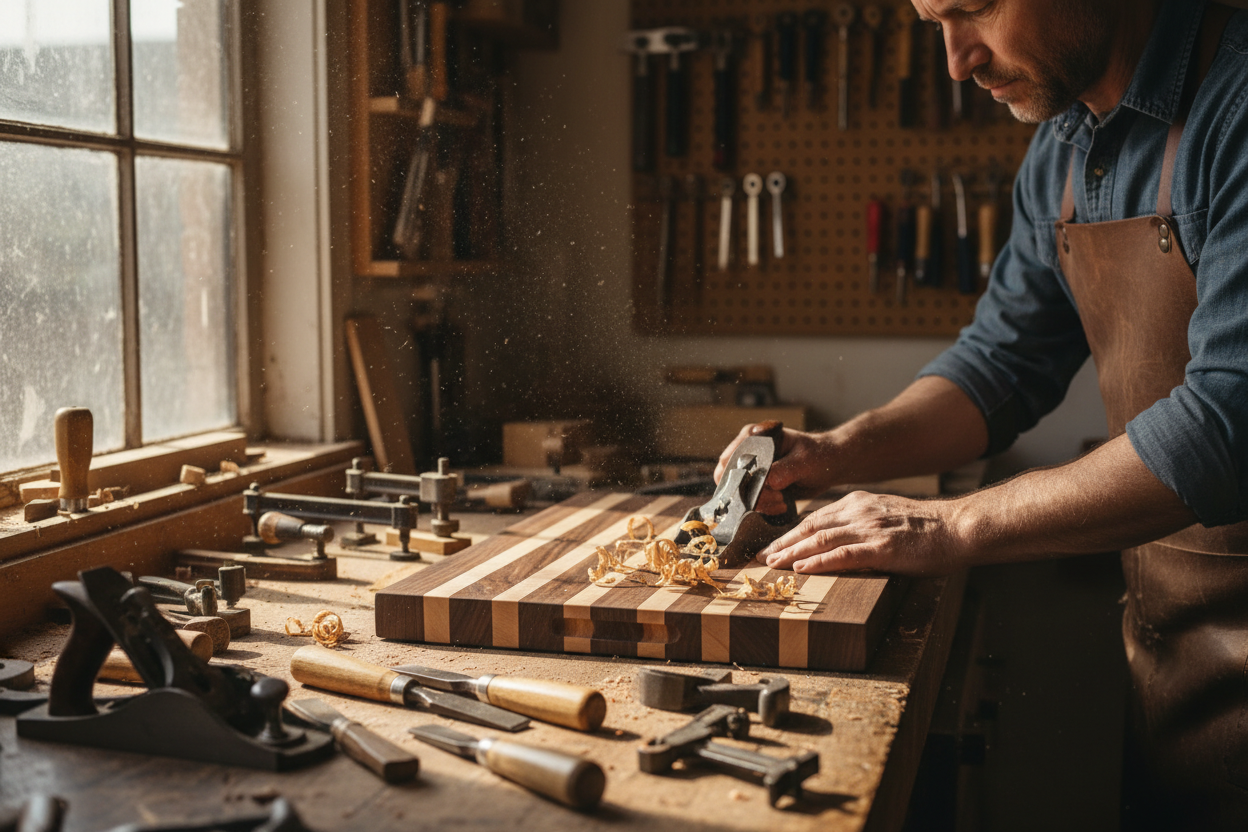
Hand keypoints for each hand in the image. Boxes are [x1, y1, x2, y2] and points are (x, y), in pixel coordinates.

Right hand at [714, 423, 835, 514]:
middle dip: (750, 493)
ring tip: (782, 500)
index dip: (737, 476)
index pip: (730, 458)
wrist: (829, 466)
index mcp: (754, 437)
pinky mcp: (758, 485)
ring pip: (738, 493)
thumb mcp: (804, 460)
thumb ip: (786, 469)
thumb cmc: (818, 455)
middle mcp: (747, 452)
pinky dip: (764, 507)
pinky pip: (750, 502)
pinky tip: (782, 504)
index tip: (760, 488)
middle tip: (776, 496)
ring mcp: (752, 470)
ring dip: (759, 502)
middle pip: (729, 478)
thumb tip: (768, 482)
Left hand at [757, 491, 968, 576]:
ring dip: (791, 553)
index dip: (790, 533)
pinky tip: (801, 569)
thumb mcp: (886, 516)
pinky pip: (843, 555)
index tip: (772, 545)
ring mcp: (870, 529)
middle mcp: (859, 512)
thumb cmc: (927, 528)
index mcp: (858, 503)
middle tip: (760, 557)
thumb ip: (862, 523)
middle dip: (782, 543)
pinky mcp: (882, 548)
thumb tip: (839, 540)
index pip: (815, 518)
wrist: (958, 527)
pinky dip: (819, 562)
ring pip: (820, 540)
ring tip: (772, 564)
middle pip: (810, 527)